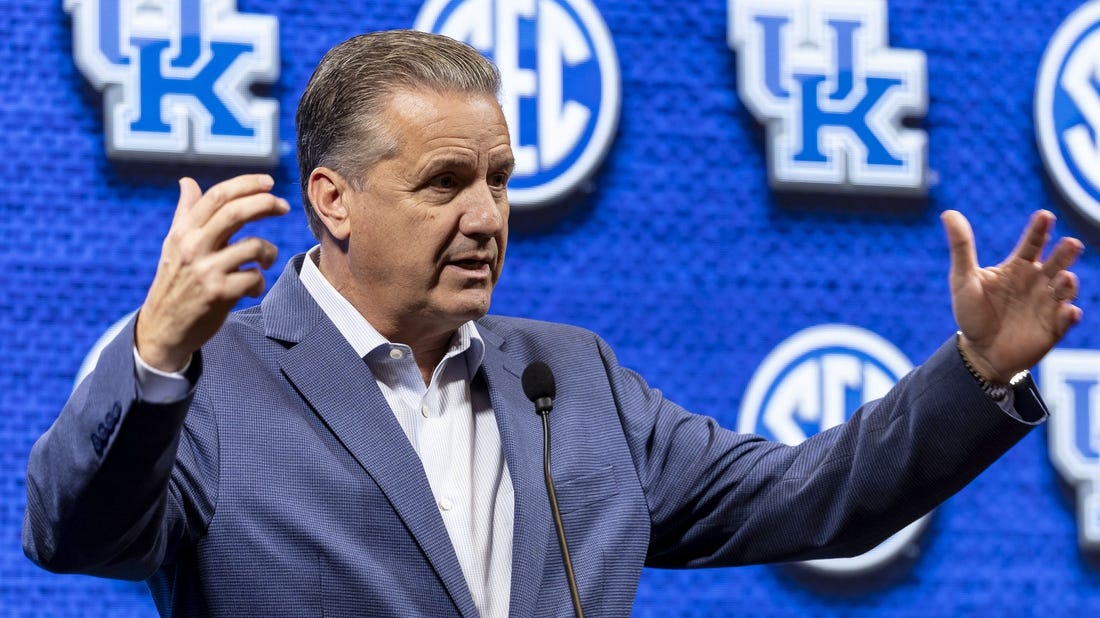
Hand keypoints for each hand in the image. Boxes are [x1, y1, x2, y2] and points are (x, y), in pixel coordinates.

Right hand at [135, 175, 289, 371]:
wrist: (163, 328)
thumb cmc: (174, 281)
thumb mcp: (174, 245)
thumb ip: (185, 213)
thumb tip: (187, 182)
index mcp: (184, 231)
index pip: (217, 196)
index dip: (246, 184)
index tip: (268, 182)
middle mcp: (193, 246)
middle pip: (235, 213)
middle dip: (265, 204)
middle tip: (283, 206)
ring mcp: (206, 270)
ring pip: (253, 246)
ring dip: (269, 252)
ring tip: (266, 260)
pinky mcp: (219, 294)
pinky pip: (254, 278)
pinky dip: (259, 282)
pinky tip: (252, 287)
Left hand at [942, 209, 1083, 382]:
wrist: (979, 352)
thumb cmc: (971, 314)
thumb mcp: (963, 280)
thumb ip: (961, 248)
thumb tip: (948, 213)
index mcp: (1018, 267)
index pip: (1033, 243)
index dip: (1039, 229)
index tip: (1044, 216)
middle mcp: (1038, 281)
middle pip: (1057, 261)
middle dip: (1065, 252)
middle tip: (1070, 243)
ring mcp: (1048, 303)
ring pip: (1065, 288)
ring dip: (1067, 283)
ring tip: (1063, 278)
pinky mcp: (1054, 327)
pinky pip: (1066, 319)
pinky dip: (1069, 315)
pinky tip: (1068, 312)